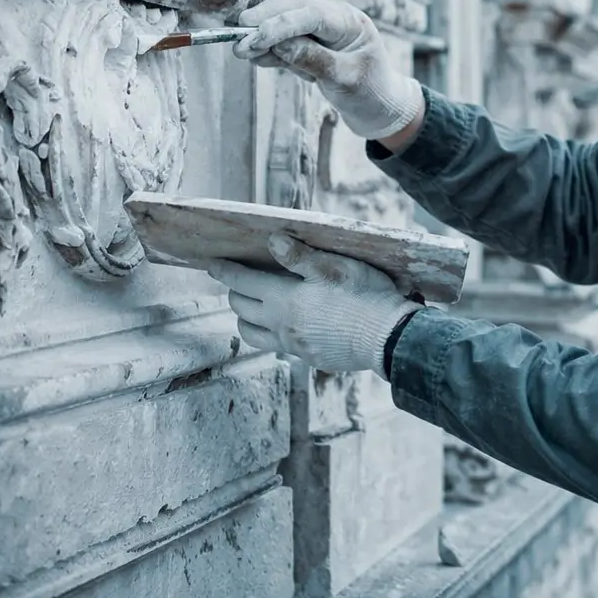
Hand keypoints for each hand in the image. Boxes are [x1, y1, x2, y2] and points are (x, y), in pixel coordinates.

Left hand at [208, 234, 417, 375]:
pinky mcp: (308, 357)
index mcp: (283, 299)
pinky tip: (286, 325)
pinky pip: (276, 345)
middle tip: (238, 280)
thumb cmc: (363, 296)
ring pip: (252, 333)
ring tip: (254, 306)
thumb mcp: (333, 267)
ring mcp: (292, 344)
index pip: (242, 282)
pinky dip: (270, 332)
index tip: (210, 264)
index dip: (224, 271)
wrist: (387, 337)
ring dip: (246, 317)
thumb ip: (299, 256)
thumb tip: (271, 241)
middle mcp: (280, 325)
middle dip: (234, 291)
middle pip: (241, 309)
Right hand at [233, 0, 424, 140]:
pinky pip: (285, 42)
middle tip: (240, 35)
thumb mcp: (345, 80)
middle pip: (294, 8)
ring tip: (241, 51)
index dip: (281, 23)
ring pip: (285, 22)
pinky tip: (256, 58)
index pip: (312, 14)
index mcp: (350, 22)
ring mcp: (321, 28)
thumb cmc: (370, 92)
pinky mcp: (310, 43)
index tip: (256, 36)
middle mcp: (335, 17)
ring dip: (263, 35)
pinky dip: (270, 49)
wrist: (380, 106)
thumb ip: (314, 60)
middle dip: (265, 20)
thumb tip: (278, 44)